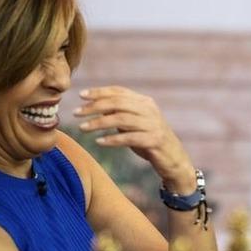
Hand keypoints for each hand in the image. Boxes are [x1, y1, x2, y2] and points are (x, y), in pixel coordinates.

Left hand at [74, 86, 194, 192]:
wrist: (174, 159)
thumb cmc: (150, 140)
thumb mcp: (135, 123)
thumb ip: (120, 113)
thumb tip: (95, 106)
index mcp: (145, 102)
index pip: (119, 92)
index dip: (99, 92)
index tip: (81, 95)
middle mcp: (150, 110)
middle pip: (118, 103)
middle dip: (94, 107)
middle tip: (76, 113)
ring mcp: (153, 125)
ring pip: (121, 119)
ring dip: (99, 123)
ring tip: (82, 128)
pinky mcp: (154, 140)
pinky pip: (129, 138)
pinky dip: (112, 139)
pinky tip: (99, 142)